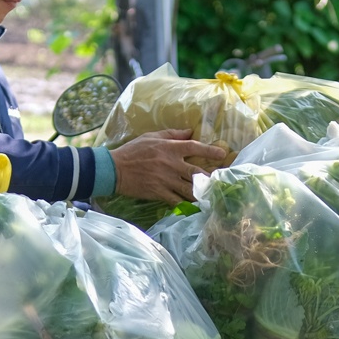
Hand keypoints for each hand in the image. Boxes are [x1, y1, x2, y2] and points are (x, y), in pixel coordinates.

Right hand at [109, 130, 232, 203]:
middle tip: (221, 181)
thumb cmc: (133, 150)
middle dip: (210, 178)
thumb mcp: (152, 136)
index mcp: (170, 148)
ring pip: (190, 189)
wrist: (115, 169)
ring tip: (211, 195)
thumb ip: (172, 134)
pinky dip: (187, 204)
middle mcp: (172, 165)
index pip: (195, 148)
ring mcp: (166, 180)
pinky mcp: (159, 193)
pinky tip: (194, 206)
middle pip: (197, 173)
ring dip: (201, 193)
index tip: (223, 155)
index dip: (211, 151)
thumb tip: (190, 132)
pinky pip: (177, 201)